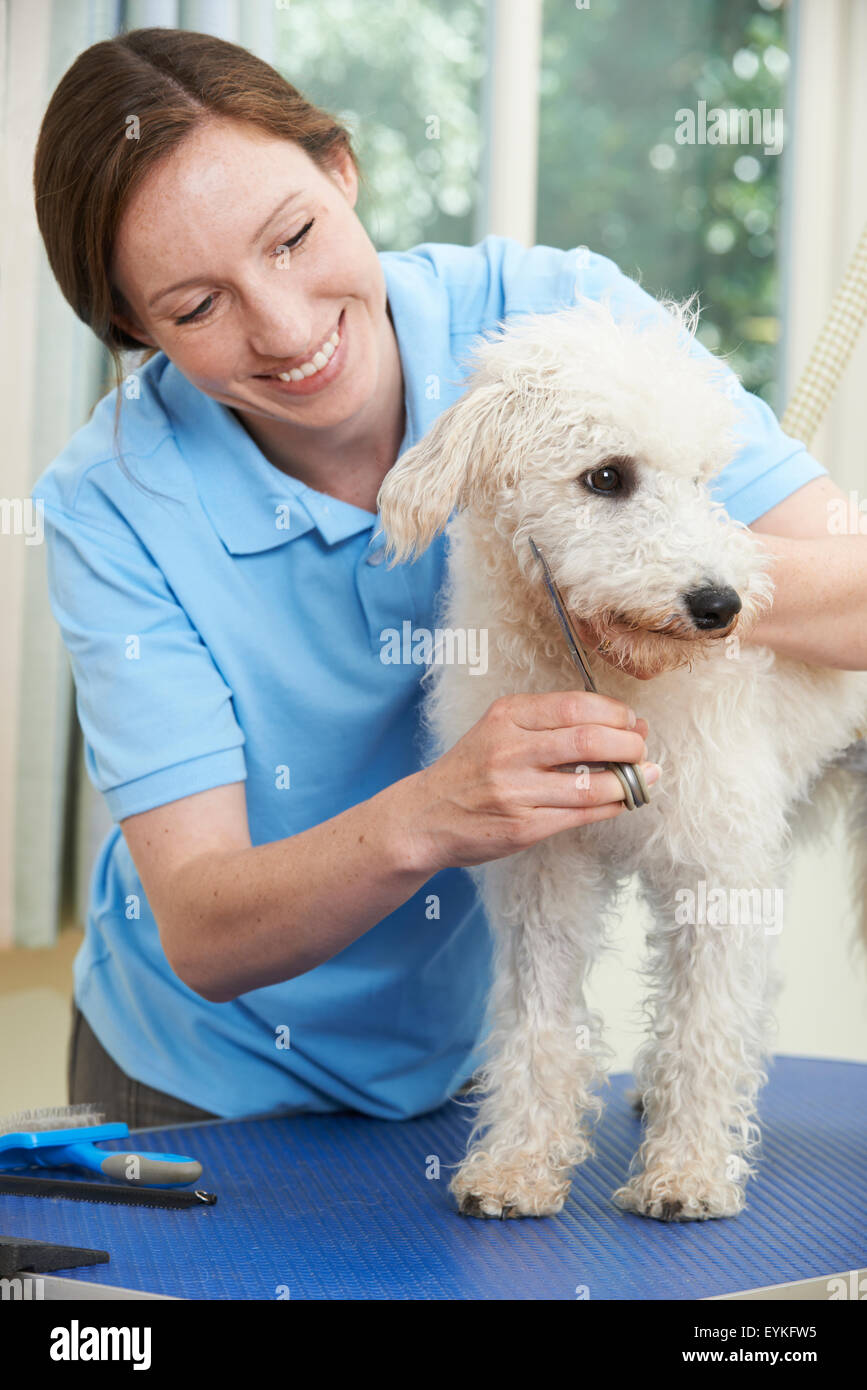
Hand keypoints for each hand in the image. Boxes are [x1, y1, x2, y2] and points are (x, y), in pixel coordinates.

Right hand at [404, 690, 656, 871]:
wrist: (425, 815)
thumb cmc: (472, 769)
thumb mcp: (500, 729)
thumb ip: (552, 723)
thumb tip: (624, 723)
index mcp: (507, 716)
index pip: (576, 705)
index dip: (615, 713)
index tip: (630, 722)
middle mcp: (509, 750)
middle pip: (589, 740)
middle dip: (630, 744)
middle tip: (641, 749)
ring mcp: (515, 792)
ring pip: (591, 784)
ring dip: (628, 781)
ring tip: (641, 777)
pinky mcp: (523, 828)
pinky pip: (581, 815)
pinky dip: (611, 807)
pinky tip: (621, 800)